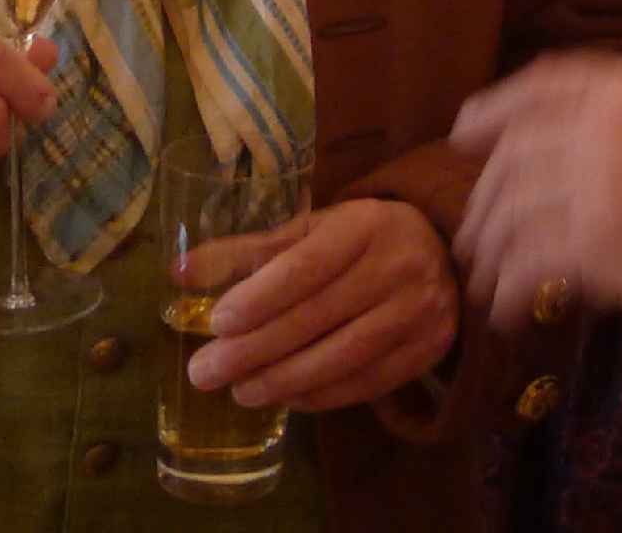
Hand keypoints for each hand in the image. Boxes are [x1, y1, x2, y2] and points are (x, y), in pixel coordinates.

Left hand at [183, 198, 459, 412]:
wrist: (442, 252)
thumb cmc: (360, 239)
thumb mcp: (312, 230)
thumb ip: (248, 251)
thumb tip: (179, 272)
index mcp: (365, 225)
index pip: (307, 266)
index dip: (260, 297)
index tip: (216, 323)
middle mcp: (399, 265)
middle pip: (318, 315)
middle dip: (254, 349)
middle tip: (205, 371)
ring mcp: (419, 310)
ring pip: (343, 355)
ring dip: (284, 379)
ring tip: (238, 391)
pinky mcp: (428, 349)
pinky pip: (368, 382)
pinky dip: (321, 395)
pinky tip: (285, 398)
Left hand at [449, 52, 621, 333]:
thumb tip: (582, 154)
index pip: (541, 86)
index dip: (494, 110)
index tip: (464, 133)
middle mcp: (601, 122)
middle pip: (514, 154)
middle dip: (486, 199)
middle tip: (474, 234)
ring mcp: (591, 179)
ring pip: (511, 210)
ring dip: (492, 249)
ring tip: (487, 279)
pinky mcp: (590, 239)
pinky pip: (525, 262)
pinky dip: (508, 288)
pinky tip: (507, 310)